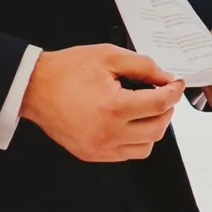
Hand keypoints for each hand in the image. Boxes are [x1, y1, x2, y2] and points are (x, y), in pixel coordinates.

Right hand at [19, 44, 183, 162]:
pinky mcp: (92, 155)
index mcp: (114, 107)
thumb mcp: (107, 56)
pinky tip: (129, 123)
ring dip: (153, 128)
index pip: (159, 104)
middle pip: (157, 128)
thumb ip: (142, 66)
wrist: (35, 88)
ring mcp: (100, 148)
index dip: (173, 92)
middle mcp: (109, 133)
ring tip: (146, 110)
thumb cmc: (67, 70)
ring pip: (146, 147)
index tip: (176, 84)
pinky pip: (126, 154)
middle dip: (166, 110)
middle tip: (162, 95)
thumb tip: (165, 78)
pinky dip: (135, 140)